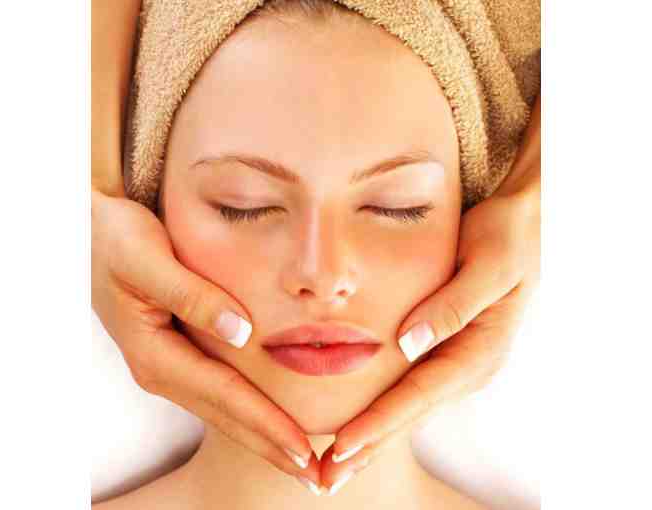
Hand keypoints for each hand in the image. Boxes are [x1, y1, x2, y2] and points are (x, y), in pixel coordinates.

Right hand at [91, 189, 319, 483]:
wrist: (88, 232)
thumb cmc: (116, 240)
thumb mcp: (148, 261)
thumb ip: (192, 296)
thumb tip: (241, 332)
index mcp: (155, 354)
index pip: (224, 397)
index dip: (266, 425)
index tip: (304, 449)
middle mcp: (161, 369)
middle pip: (226, 417)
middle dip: (271, 447)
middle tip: (316, 477)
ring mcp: (167, 366)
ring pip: (223, 410)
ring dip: (263, 435)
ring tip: (301, 459)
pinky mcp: (176, 355)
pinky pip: (219, 392)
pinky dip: (248, 411)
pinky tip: (268, 419)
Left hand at [320, 175, 539, 490]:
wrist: (526, 224)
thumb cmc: (508, 238)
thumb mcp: (486, 264)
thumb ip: (451, 306)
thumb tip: (408, 344)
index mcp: (479, 350)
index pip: (419, 394)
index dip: (379, 423)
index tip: (342, 448)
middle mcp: (469, 365)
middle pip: (410, 413)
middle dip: (369, 447)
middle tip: (327, 477)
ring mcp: (459, 360)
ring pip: (408, 406)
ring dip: (372, 436)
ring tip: (335, 464)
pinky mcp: (447, 349)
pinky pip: (411, 387)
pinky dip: (383, 409)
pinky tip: (361, 423)